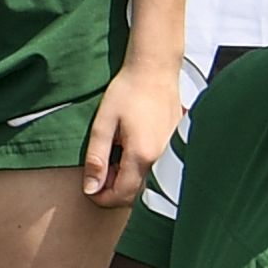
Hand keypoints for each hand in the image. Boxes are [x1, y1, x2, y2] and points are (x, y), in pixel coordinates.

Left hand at [79, 46, 183, 207]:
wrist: (154, 68)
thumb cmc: (129, 90)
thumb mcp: (103, 124)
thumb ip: (96, 158)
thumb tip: (91, 188)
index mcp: (142, 155)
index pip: (122, 195)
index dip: (102, 198)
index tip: (90, 189)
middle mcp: (162, 158)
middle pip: (137, 193)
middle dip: (114, 190)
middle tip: (99, 171)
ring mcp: (173, 152)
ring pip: (148, 182)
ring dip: (128, 179)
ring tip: (114, 157)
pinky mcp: (177, 145)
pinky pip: (158, 169)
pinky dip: (141, 168)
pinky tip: (130, 150)